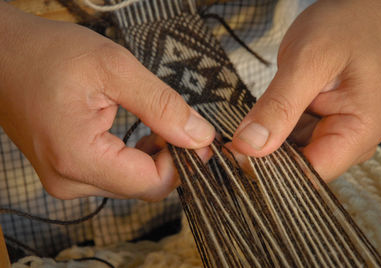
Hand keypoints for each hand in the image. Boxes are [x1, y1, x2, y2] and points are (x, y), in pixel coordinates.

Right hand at [0, 3, 214, 200]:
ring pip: (131, 182)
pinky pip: (115, 175)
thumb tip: (199, 136)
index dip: (183, 162)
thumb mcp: (115, 68)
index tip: (196, 136)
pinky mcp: (68, 171)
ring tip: (155, 122)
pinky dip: (135, 157)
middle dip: (169, 159)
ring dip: (152, 157)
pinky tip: (140, 134)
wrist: (5, 55)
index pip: (152, 183)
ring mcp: (66, 179)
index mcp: (79, 159)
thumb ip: (162, 106)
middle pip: (143, 187)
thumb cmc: (49, 54)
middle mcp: (69, 180)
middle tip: (177, 123)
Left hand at [232, 0, 380, 180]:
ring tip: (234, 139)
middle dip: (263, 162)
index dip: (272, 171)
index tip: (235, 160)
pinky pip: (285, 142)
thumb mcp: (307, 62)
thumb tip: (251, 145)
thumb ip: (279, 106)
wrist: (350, 12)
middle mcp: (348, 141)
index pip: (311, 172)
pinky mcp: (314, 126)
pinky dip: (265, 137)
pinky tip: (247, 131)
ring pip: (289, 158)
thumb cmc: (341, 28)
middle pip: (299, 170)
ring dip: (261, 150)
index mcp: (358, 131)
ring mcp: (330, 134)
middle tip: (226, 151)